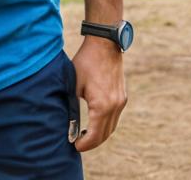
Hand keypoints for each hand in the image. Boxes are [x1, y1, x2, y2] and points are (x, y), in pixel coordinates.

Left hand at [70, 37, 127, 152]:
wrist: (104, 44)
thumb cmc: (86, 62)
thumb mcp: (73, 84)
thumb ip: (71, 106)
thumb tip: (67, 124)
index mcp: (102, 106)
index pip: (95, 135)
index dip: (84, 144)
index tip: (74, 146)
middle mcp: (115, 106)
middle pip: (105, 134)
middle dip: (92, 142)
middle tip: (78, 143)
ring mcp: (120, 101)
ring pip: (112, 127)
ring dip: (100, 135)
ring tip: (86, 135)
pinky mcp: (122, 97)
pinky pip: (115, 117)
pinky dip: (106, 124)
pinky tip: (95, 122)